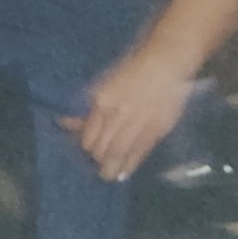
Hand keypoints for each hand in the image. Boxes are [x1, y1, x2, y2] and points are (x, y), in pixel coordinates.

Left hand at [60, 43, 196, 183]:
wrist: (167, 63)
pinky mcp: (155, 131)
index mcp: (102, 102)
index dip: (84, 146)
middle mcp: (117, 116)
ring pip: (116, 156)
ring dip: (109, 169)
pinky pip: (137, 155)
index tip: (86, 148)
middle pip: (99, 149)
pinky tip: (122, 174)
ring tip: (107, 174)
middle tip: (96, 161)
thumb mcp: (106, 83)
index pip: (87, 137)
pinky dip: (128, 167)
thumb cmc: (134, 67)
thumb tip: (70, 122)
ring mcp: (137, 125)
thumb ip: (92, 104)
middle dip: (96, 159)